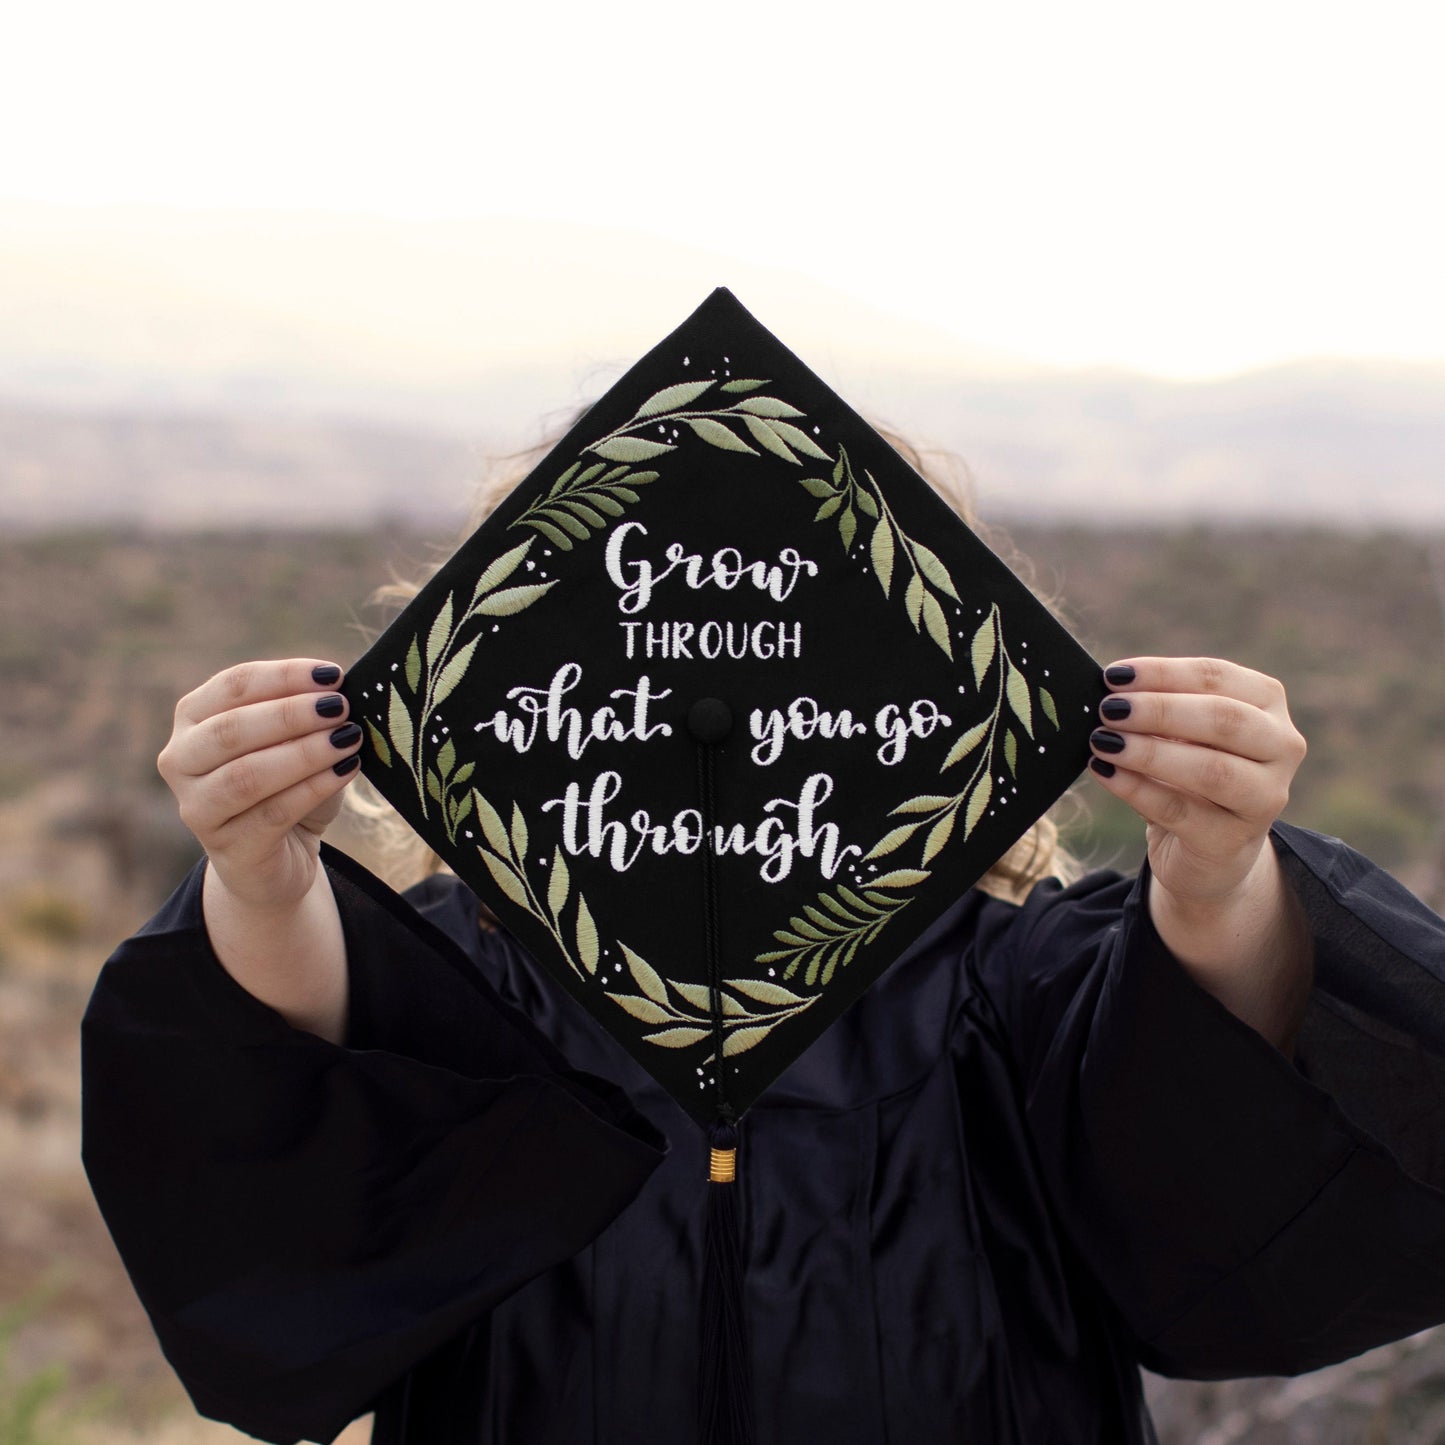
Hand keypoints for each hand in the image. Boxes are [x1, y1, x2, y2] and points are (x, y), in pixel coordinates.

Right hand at [158, 659, 363, 912]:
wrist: (280, 859)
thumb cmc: (288, 786)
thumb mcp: (294, 742)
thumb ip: (307, 713)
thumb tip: (342, 691)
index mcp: (193, 718)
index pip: (233, 686)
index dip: (284, 676)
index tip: (333, 675)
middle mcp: (181, 759)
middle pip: (231, 729)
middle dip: (291, 714)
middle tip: (340, 707)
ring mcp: (196, 807)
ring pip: (247, 775)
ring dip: (304, 753)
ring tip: (349, 739)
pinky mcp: (227, 846)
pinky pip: (272, 813)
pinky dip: (313, 788)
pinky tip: (346, 770)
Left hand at [1085, 657, 1306, 908]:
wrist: (1211, 851)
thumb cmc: (1190, 774)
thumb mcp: (1181, 734)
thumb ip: (1157, 708)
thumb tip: (1109, 690)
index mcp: (1267, 704)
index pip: (1219, 678)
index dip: (1164, 674)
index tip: (1114, 676)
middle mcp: (1281, 747)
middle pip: (1225, 719)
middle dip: (1160, 711)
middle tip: (1109, 710)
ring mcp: (1265, 798)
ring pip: (1211, 770)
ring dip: (1149, 752)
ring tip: (1103, 741)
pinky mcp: (1231, 841)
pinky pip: (1179, 811)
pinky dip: (1136, 789)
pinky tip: (1105, 772)